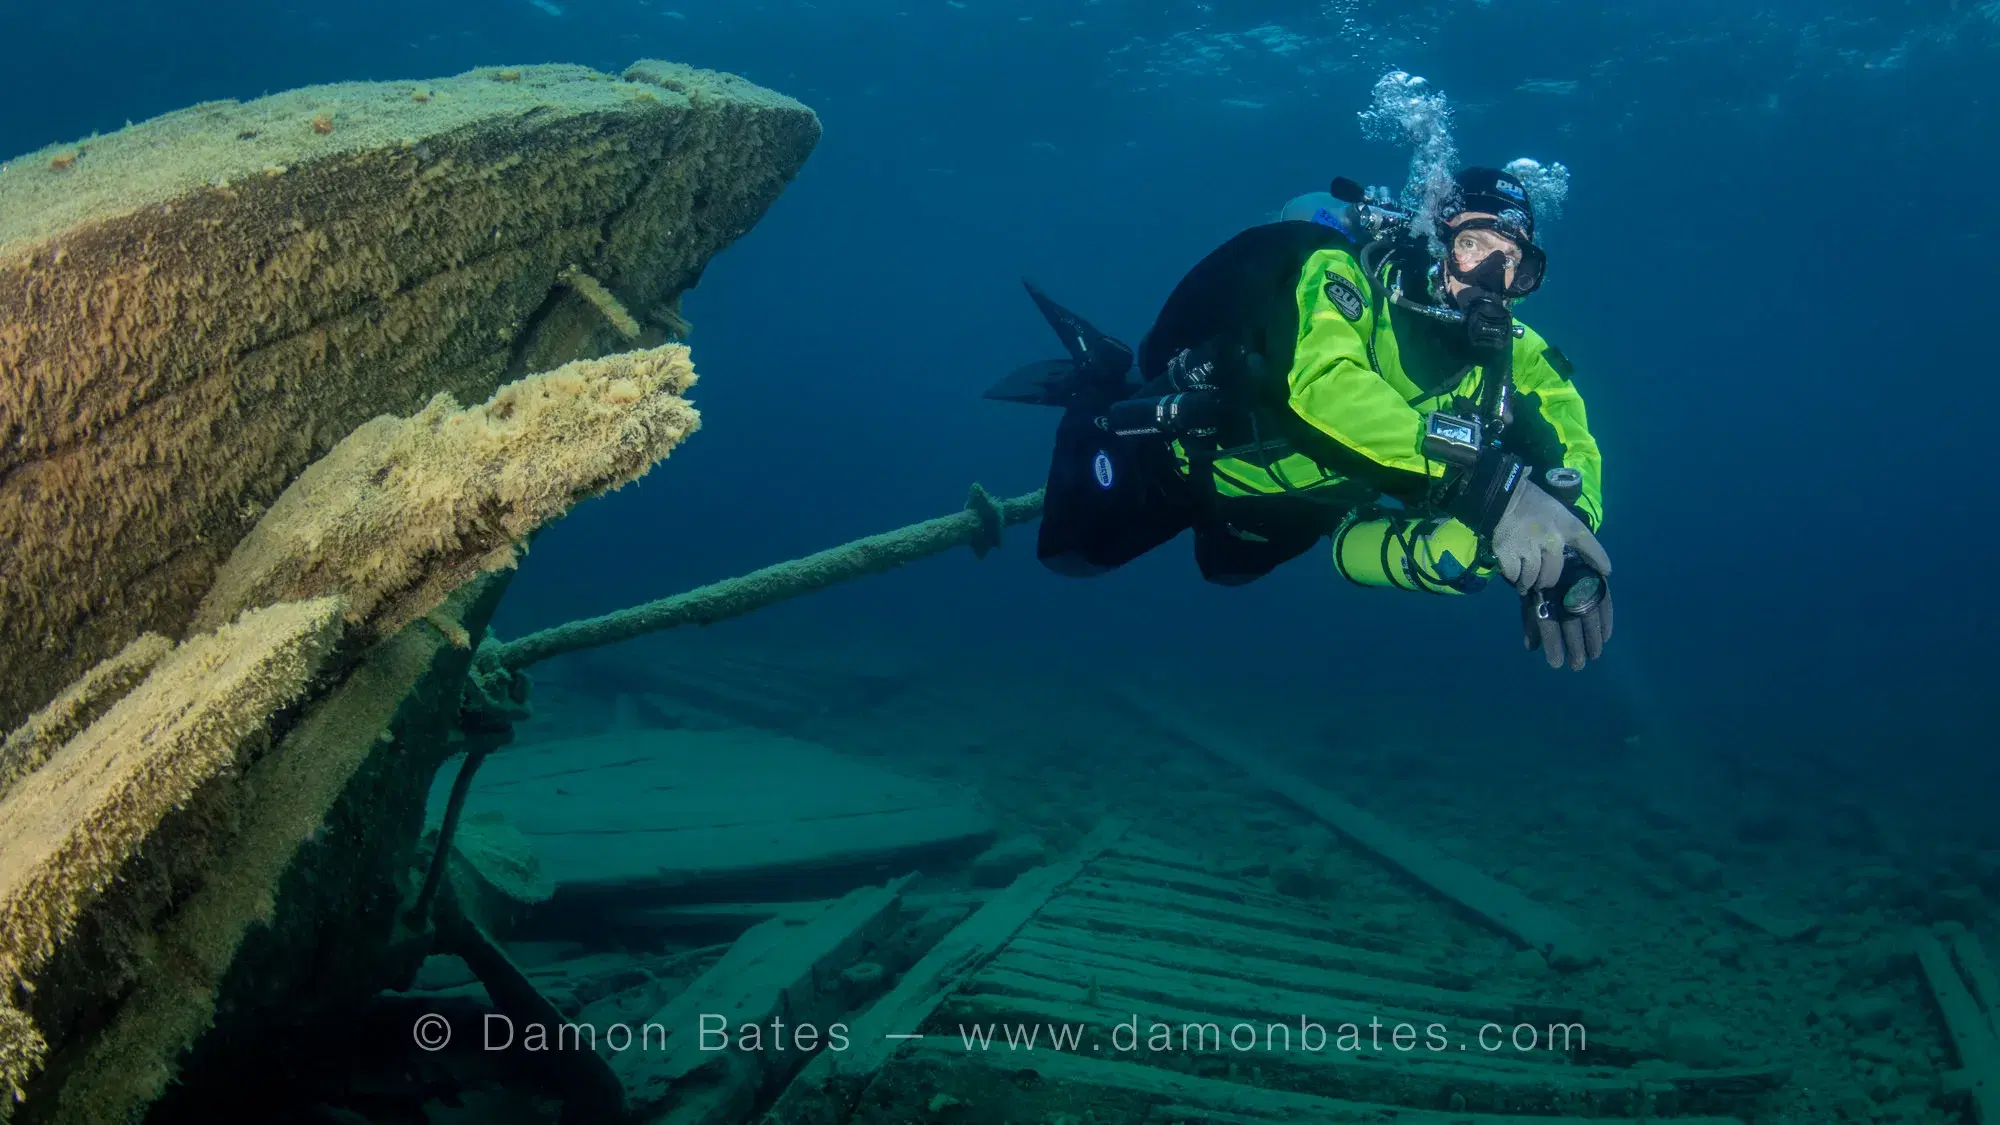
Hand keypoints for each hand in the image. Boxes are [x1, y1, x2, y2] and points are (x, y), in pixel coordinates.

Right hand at [1489, 481, 1610, 593]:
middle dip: (1547, 581)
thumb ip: (1564, 532)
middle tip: (1542, 581)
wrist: (1503, 496)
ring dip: (1529, 582)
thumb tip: (1567, 557)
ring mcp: (1528, 548)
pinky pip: (1513, 575)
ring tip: (1526, 581)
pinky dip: (1513, 576)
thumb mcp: (1557, 511)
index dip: (1598, 559)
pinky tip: (1513, 570)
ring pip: (1532, 578)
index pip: (1587, 543)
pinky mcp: (1508, 554)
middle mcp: (1550, 539)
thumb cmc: (1532, 502)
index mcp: (1565, 525)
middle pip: (1552, 574)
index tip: (1606, 572)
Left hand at [1522, 582, 1612, 670]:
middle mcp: (1561, 586)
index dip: (1552, 644)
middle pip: (1571, 621)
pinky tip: (1605, 638)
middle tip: (1577, 666)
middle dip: (1575, 646)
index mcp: (1540, 592)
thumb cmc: (1539, 577)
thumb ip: (1531, 622)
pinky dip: (1606, 622)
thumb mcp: (1529, 597)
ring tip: (1593, 656)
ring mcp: (1581, 580)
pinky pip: (1605, 603)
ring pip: (1590, 614)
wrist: (1555, 544)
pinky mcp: (1597, 577)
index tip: (1556, 664)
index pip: (1547, 622)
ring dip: (1593, 639)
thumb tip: (1531, 648)